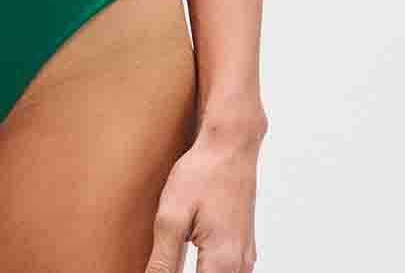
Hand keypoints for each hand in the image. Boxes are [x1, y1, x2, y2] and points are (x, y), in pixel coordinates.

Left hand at [144, 118, 264, 272]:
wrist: (230, 144)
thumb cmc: (203, 173)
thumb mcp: (172, 216)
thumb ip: (163, 260)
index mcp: (222, 263)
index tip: (159, 269)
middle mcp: (240, 266)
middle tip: (164, 261)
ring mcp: (245, 257)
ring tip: (174, 261)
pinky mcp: (243, 248)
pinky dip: (208, 271)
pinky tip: (192, 263)